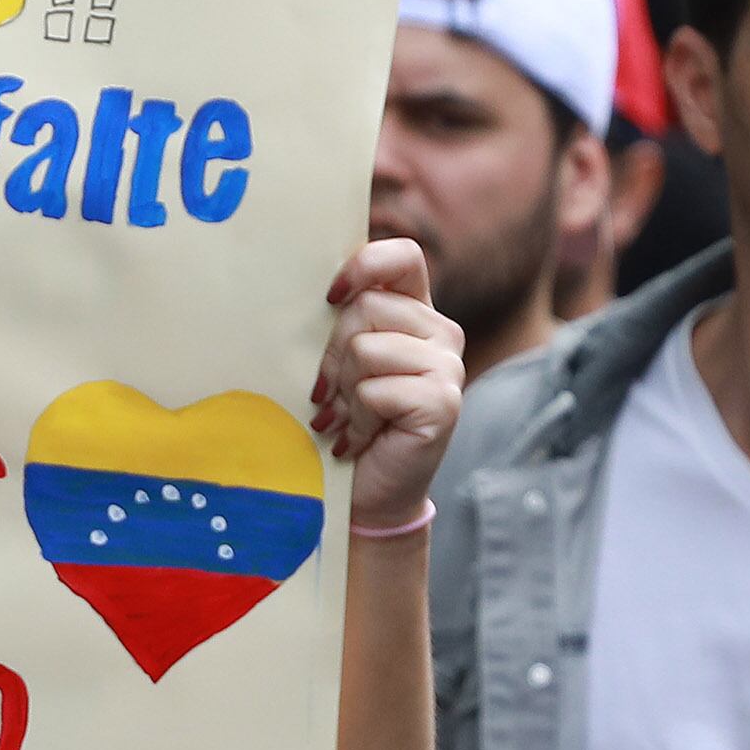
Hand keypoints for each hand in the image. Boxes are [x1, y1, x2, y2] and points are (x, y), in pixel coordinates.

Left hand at [315, 239, 464, 531]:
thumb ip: (338, 322)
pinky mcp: (444, 401)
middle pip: (365, 306)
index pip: (401, 256)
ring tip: (347, 419)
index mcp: (415, 312)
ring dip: (343, 392)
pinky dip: (357, 420)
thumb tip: (301, 288)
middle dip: (331, 355)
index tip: (329, 297)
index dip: (362, 264)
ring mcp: (448, 366)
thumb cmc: (343, 424)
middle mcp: (440, 332)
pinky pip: (375, 390)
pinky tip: (360, 438)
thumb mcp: (337, 363)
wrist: (366, 494)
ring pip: (365, 348)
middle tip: (330, 396)